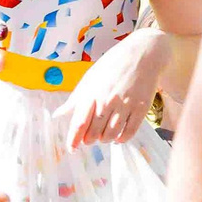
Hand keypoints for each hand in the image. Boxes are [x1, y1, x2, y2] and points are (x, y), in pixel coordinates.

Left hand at [60, 27, 171, 147]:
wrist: (143, 53)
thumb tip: (58, 114)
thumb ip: (75, 99)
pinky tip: (118, 136)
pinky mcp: (141, 108)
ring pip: (111, 135)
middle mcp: (107, 101)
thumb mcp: (90, 78)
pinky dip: (122, 139)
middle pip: (94, 133)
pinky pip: (130, 132)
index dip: (73, 140)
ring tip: (104, 136)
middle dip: (90, 140)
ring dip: (105, 139)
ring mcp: (125, 105)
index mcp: (91, 93)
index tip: (72, 148)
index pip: (79, 124)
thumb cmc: (114, 64)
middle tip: (90, 138)